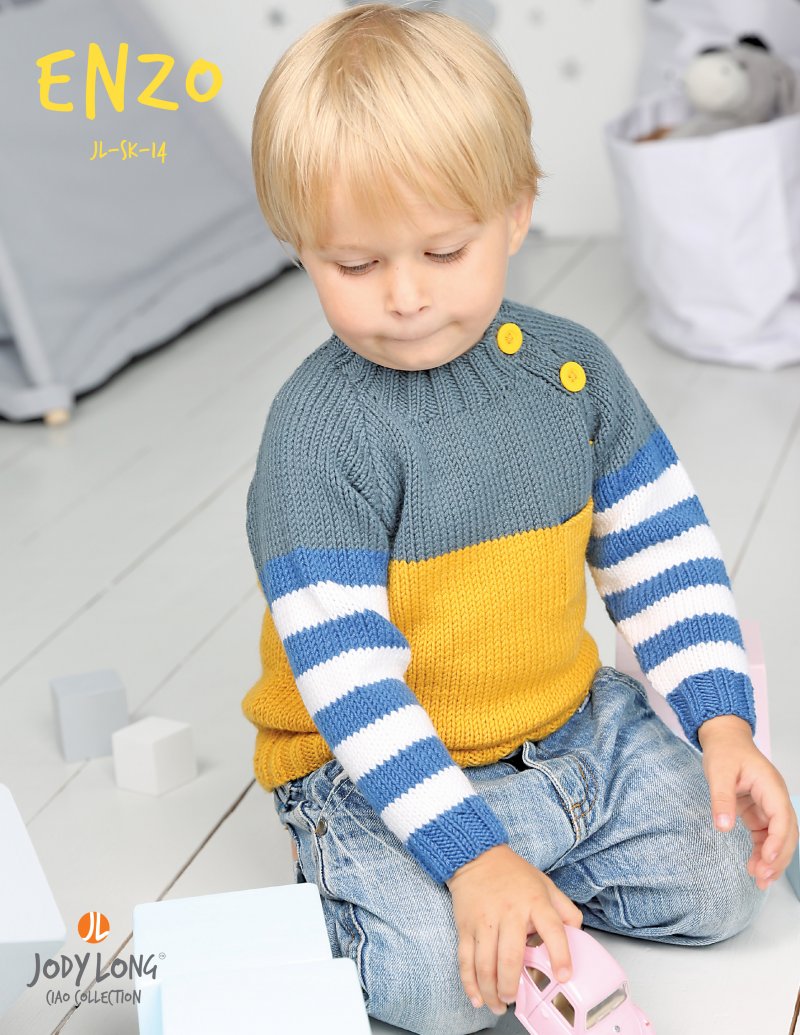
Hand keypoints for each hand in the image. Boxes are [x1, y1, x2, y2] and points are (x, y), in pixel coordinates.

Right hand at [445, 844, 582, 1016]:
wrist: (475, 855)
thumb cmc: (513, 873)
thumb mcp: (545, 884)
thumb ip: (565, 909)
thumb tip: (578, 934)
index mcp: (534, 902)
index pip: (552, 929)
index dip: (560, 954)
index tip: (564, 976)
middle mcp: (509, 912)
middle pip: (510, 957)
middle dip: (511, 986)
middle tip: (515, 999)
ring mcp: (484, 920)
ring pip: (485, 964)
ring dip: (491, 991)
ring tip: (499, 1003)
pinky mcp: (465, 926)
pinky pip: (465, 959)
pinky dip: (470, 983)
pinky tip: (477, 997)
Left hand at [698, 715, 798, 889]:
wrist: (724, 739)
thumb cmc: (725, 750)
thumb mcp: (718, 772)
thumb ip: (721, 799)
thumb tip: (722, 826)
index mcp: (770, 786)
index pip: (782, 818)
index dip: (777, 841)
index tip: (766, 860)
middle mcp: (775, 798)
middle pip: (787, 833)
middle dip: (778, 857)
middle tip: (762, 878)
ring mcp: (768, 806)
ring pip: (779, 838)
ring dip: (772, 859)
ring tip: (760, 881)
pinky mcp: (758, 812)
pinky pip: (766, 835)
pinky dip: (762, 852)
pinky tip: (754, 867)